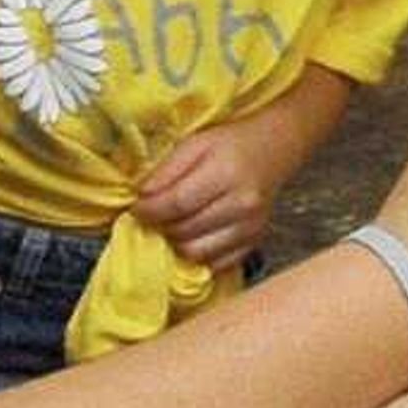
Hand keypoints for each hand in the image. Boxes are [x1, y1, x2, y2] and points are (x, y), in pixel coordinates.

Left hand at [136, 115, 286, 267]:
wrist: (271, 152)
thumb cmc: (229, 145)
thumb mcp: (195, 143)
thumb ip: (167, 170)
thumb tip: (142, 196)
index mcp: (227, 173)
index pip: (177, 203)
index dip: (149, 209)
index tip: (137, 206)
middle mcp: (243, 205)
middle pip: (184, 230)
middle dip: (160, 225)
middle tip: (154, 213)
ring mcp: (251, 228)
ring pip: (196, 252)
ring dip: (176, 241)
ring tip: (173, 224)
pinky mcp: (253, 243)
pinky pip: (214, 264)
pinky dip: (197, 253)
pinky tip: (193, 234)